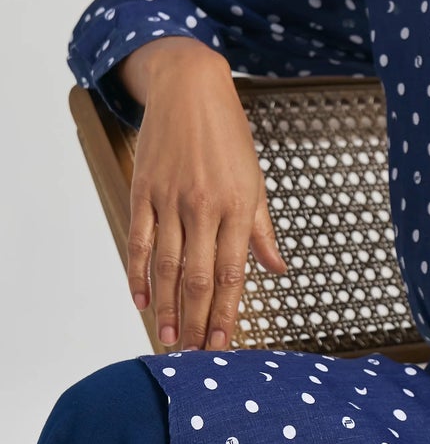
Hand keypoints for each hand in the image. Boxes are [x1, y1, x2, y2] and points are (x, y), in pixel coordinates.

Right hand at [119, 38, 288, 349]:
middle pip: (197, 277)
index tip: (222, 346)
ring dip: (165, 307)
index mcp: (239, 206)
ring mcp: (171, 198)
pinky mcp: (145, 190)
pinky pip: (140, 240)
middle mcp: (205, 206)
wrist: (191, 88)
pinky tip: (140, 299)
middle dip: (194, 321)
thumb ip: (262, 230)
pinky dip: (138, 273)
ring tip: (165, 339)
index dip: (225, 314)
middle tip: (189, 355)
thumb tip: (277, 268)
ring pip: (167, 265)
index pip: (231, 274)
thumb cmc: (229, 136)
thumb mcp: (256, 180)